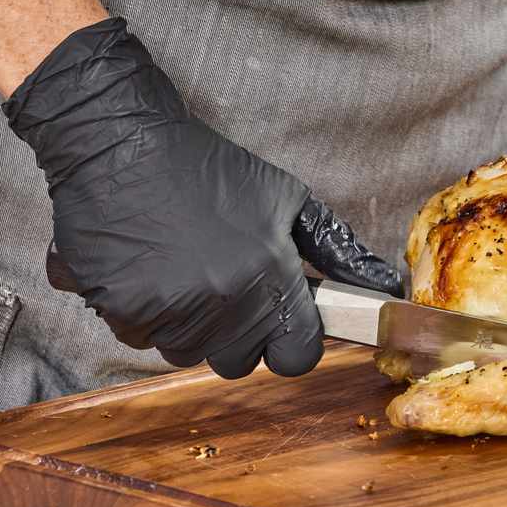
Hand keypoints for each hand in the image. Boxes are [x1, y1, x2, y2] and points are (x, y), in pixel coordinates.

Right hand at [5, 18, 401, 377]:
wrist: (120, 144)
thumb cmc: (207, 168)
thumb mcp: (288, 199)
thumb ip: (339, 251)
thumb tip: (386, 288)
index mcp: (270, 275)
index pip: (297, 356)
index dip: (292, 341)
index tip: (282, 321)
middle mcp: (223, 301)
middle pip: (240, 361)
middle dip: (239, 334)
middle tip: (225, 284)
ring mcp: (169, 310)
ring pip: (188, 352)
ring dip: (189, 324)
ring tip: (183, 268)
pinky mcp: (121, 310)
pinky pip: (140, 338)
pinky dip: (143, 314)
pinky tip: (148, 267)